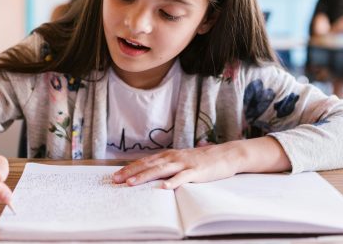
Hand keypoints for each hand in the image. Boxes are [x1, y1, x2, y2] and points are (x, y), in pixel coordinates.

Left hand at [112, 137, 290, 189]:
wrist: (226, 155)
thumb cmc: (203, 160)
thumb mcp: (182, 160)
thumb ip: (168, 165)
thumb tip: (152, 173)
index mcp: (169, 155)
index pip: (145, 162)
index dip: (130, 168)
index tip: (116, 175)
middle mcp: (174, 157)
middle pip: (148, 165)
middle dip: (131, 172)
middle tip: (116, 180)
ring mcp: (184, 164)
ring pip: (161, 170)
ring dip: (144, 176)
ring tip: (131, 183)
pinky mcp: (196, 171)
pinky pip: (182, 177)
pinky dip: (172, 182)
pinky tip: (163, 188)